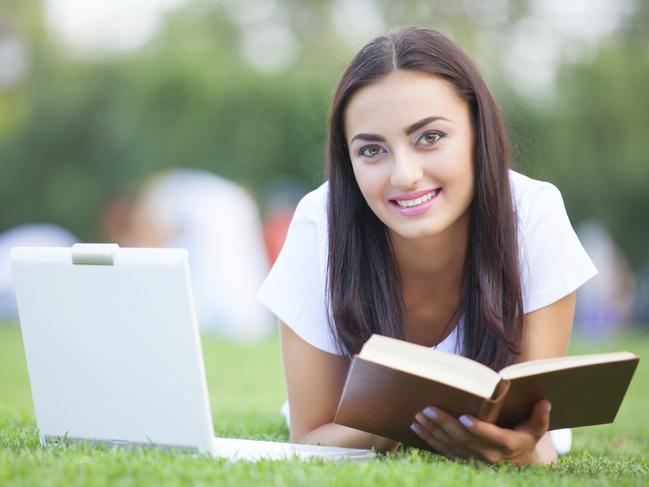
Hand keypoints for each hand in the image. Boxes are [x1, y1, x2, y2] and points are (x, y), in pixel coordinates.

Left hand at [410, 399, 552, 465]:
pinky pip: (442, 450)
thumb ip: (539, 417)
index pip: (490, 437)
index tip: (464, 418)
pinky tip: (416, 426)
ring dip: (432, 430)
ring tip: (419, 415)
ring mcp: (472, 459)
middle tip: (428, 409)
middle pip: (463, 440)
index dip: (478, 429)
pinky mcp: (461, 459)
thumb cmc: (524, 437)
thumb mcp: (536, 429)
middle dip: (444, 424)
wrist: (516, 464)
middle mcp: (487, 455)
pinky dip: (428, 438)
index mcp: (506, 445)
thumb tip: (545, 402)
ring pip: (449, 445)